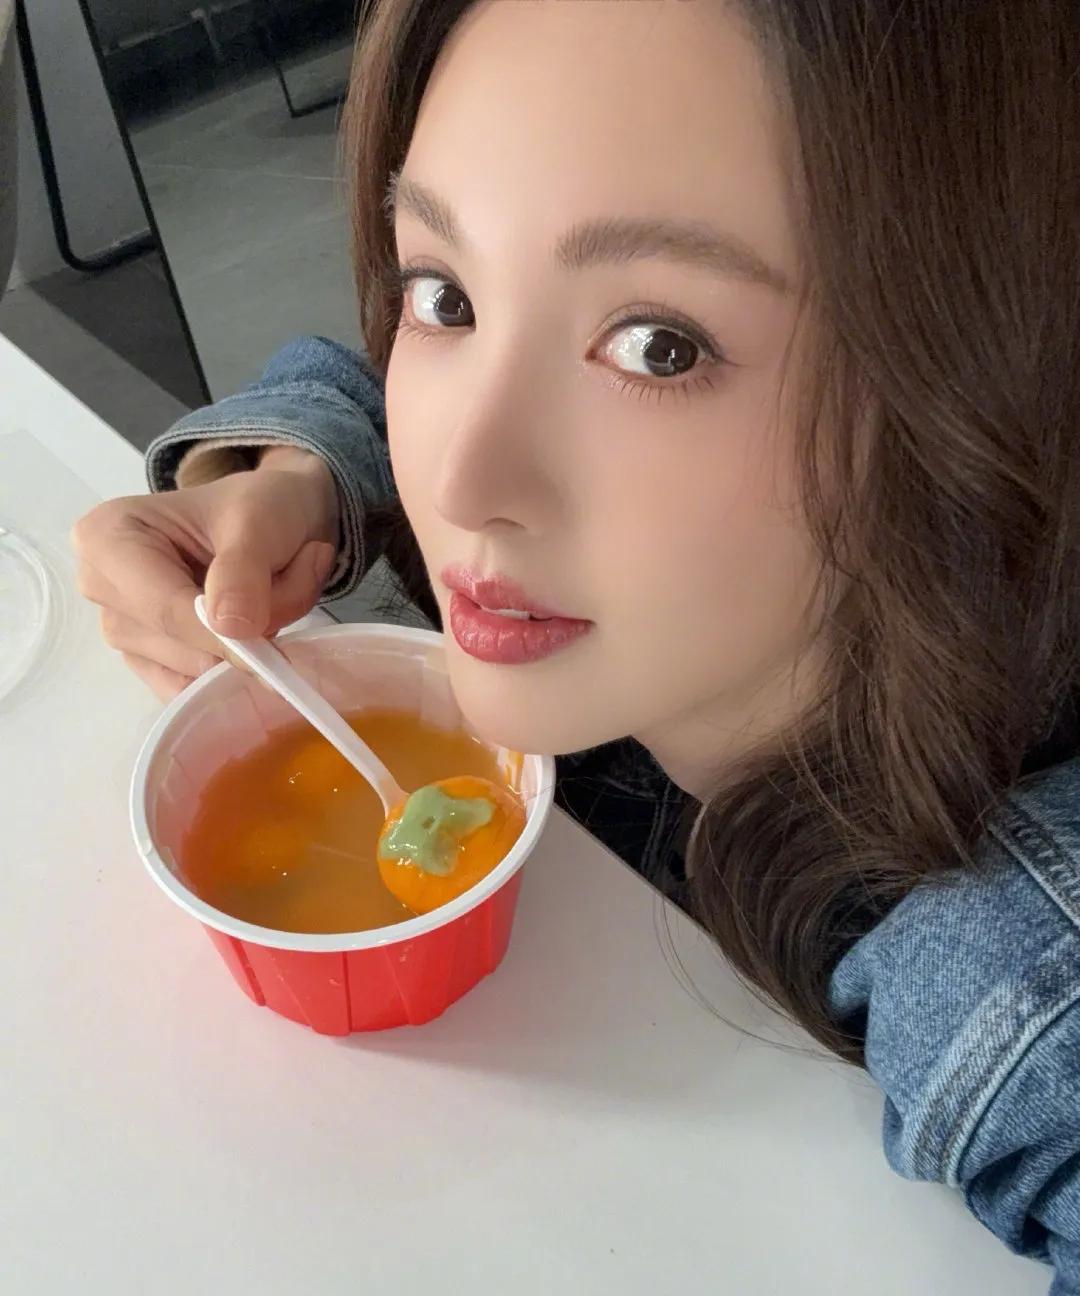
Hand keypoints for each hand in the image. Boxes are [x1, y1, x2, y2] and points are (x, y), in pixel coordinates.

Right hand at [72, 446, 338, 699]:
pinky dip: (240, 668)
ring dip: (255, 644)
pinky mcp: (153, 663)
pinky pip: (198, 692)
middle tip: (296, 576)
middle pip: (179, 645)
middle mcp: (102, 588)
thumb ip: (242, 570)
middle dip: (249, 627)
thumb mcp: (260, 519)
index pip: (163, 609)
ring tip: (280, 590)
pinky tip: (258, 624)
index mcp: (108, 537)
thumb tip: (226, 628)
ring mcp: (126, 630)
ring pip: (197, 671)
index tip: (275, 639)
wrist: (279, 517)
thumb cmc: (259, 507)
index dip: (221, 635)